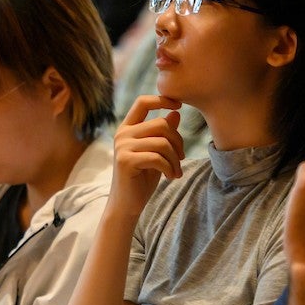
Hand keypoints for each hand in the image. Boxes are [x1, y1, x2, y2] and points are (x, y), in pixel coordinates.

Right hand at [110, 95, 184, 217]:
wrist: (127, 205)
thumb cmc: (142, 178)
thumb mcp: (156, 152)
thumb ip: (163, 134)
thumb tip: (176, 113)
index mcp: (127, 128)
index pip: (143, 102)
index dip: (162, 100)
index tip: (179, 105)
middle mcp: (122, 134)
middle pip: (161, 124)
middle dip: (178, 141)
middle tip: (182, 159)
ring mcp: (122, 147)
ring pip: (162, 142)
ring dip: (175, 159)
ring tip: (176, 172)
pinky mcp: (126, 161)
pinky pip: (157, 157)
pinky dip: (169, 168)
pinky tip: (170, 176)